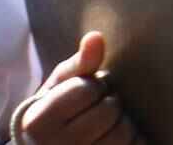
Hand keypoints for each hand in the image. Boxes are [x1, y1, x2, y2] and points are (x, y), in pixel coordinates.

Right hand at [13, 31, 144, 144]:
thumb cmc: (56, 112)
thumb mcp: (59, 87)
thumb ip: (78, 63)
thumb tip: (96, 37)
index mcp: (38, 122)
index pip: (87, 89)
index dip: (93, 86)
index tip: (85, 94)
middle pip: (108, 111)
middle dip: (109, 103)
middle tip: (97, 109)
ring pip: (123, 133)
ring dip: (123, 122)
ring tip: (107, 124)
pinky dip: (134, 139)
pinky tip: (116, 137)